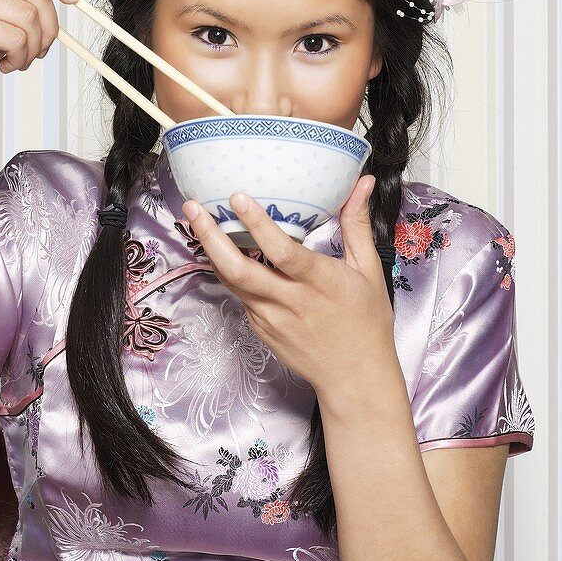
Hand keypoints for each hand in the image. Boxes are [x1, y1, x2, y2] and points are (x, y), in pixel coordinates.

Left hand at [180, 174, 394, 399]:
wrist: (354, 378)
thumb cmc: (366, 322)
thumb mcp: (369, 271)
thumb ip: (356, 224)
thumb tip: (362, 182)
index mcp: (319, 282)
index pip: (282, 251)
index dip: (257, 223)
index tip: (237, 197)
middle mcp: (289, 301)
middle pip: (239, 269)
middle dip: (210, 237)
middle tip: (192, 208)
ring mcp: (270, 318)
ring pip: (231, 281)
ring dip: (211, 251)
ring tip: (196, 221)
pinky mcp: (259, 329)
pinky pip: (240, 295)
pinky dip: (229, 272)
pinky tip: (220, 251)